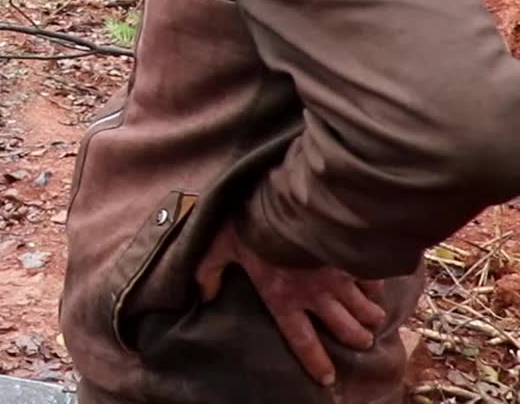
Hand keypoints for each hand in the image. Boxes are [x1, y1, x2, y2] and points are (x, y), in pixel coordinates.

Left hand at [196, 221, 387, 386]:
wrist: (287, 204)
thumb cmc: (251, 227)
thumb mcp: (220, 247)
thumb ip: (209, 271)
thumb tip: (203, 294)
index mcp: (283, 299)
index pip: (301, 340)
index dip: (315, 361)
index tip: (328, 378)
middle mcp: (315, 296)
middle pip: (344, 328)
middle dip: (356, 337)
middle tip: (361, 341)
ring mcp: (337, 279)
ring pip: (363, 309)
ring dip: (370, 316)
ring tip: (374, 319)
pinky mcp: (350, 259)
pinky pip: (372, 280)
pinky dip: (376, 287)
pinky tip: (378, 290)